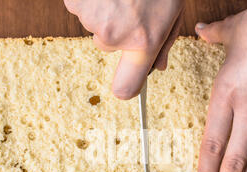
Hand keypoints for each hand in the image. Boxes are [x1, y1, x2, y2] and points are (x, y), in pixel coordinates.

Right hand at [64, 0, 183, 98]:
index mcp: (142, 41)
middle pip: (106, 46)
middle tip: (130, 5)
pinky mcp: (75, 1)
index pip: (125, 87)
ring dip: (103, 11)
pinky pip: (80, 6)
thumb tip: (157, 68)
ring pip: (93, 24)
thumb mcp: (172, 13)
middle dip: (115, 30)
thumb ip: (164, 44)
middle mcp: (114, 36)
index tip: (126, 84)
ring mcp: (91, 17)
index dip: (125, 86)